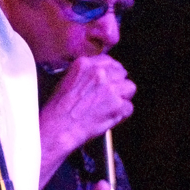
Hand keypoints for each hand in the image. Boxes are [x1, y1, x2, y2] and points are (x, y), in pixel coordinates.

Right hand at [39, 55, 134, 186]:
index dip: (110, 73)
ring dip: (123, 98)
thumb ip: (86, 74)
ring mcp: (110, 88)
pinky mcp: (118, 104)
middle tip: (108, 97)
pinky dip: (122, 114)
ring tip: (110, 107)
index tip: (108, 81)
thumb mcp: (67, 81)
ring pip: (130, 87)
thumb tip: (101, 76)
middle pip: (121, 73)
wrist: (59, 128)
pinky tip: (109, 117)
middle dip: (117, 84)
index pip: (109, 61)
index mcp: (85, 64)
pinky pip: (129, 107)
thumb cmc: (59, 110)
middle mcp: (99, 73)